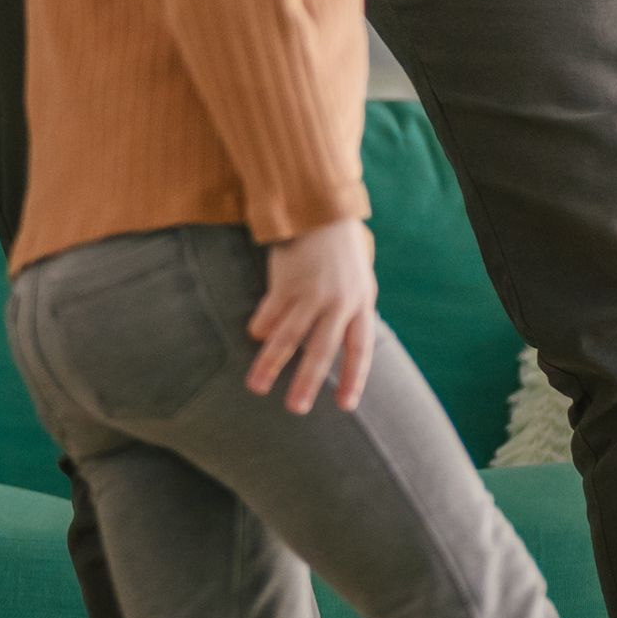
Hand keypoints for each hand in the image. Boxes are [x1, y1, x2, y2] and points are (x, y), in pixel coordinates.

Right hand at [247, 219, 384, 413]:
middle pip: (321, 351)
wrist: (322, 209)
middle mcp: (337, 302)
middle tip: (295, 408)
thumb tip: (346, 343)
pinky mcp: (285, 281)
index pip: (360, 350)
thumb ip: (353, 309)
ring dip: (270, 365)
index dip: (354, 379)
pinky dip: (261, 328)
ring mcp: (310, 292)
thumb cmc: (342, 246)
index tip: (346, 406)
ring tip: (256, 386)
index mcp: (361, 303)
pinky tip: (255, 338)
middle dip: (307, 382)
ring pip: (288, 337)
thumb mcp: (360, 278)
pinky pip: (270, 312)